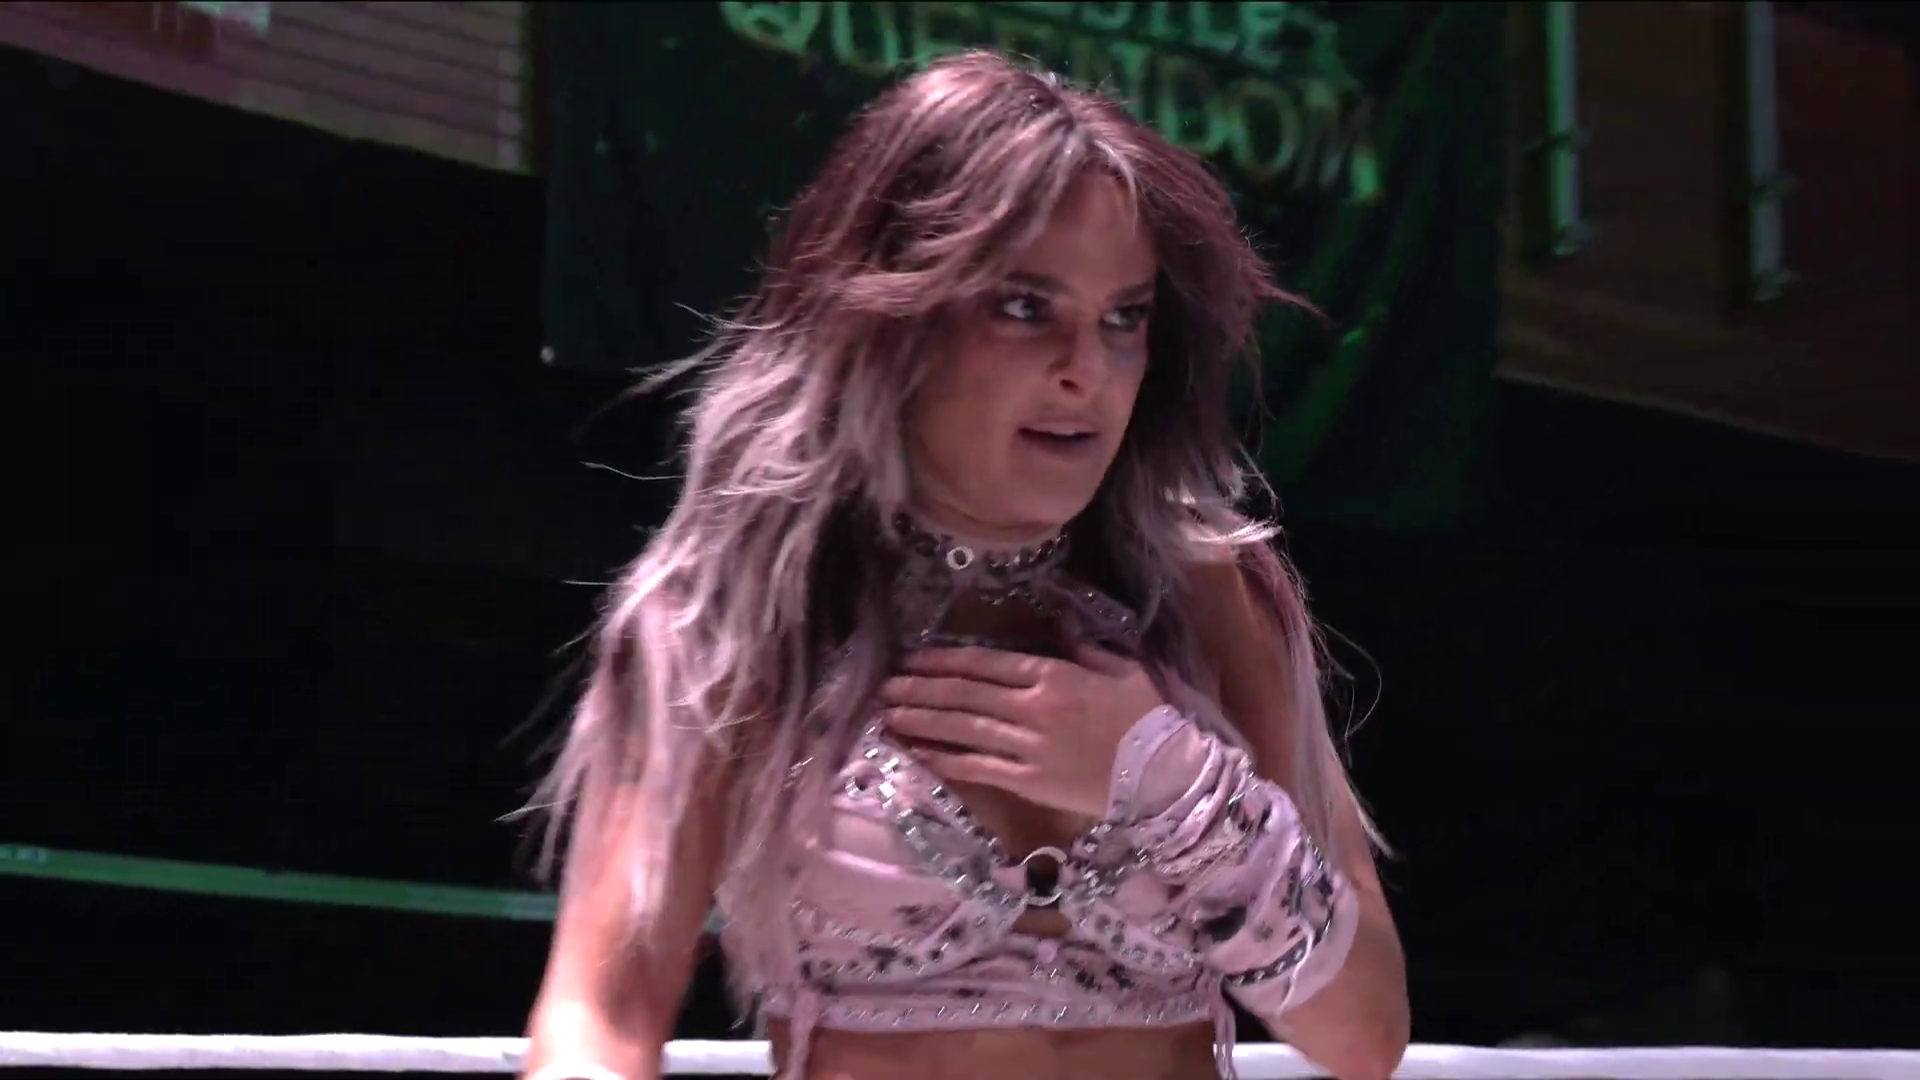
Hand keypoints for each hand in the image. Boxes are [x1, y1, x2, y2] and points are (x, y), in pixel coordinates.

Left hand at [877, 643, 1166, 816]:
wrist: (1167, 778)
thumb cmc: (1150, 721)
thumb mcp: (1124, 670)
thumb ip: (1086, 647)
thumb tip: (1061, 623)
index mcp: (1054, 676)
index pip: (985, 664)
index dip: (943, 660)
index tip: (912, 658)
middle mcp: (1032, 709)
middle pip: (963, 694)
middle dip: (920, 688)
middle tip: (885, 685)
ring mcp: (1027, 747)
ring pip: (962, 729)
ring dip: (922, 720)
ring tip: (889, 714)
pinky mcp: (1028, 783)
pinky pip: (977, 769)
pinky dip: (944, 760)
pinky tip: (918, 753)